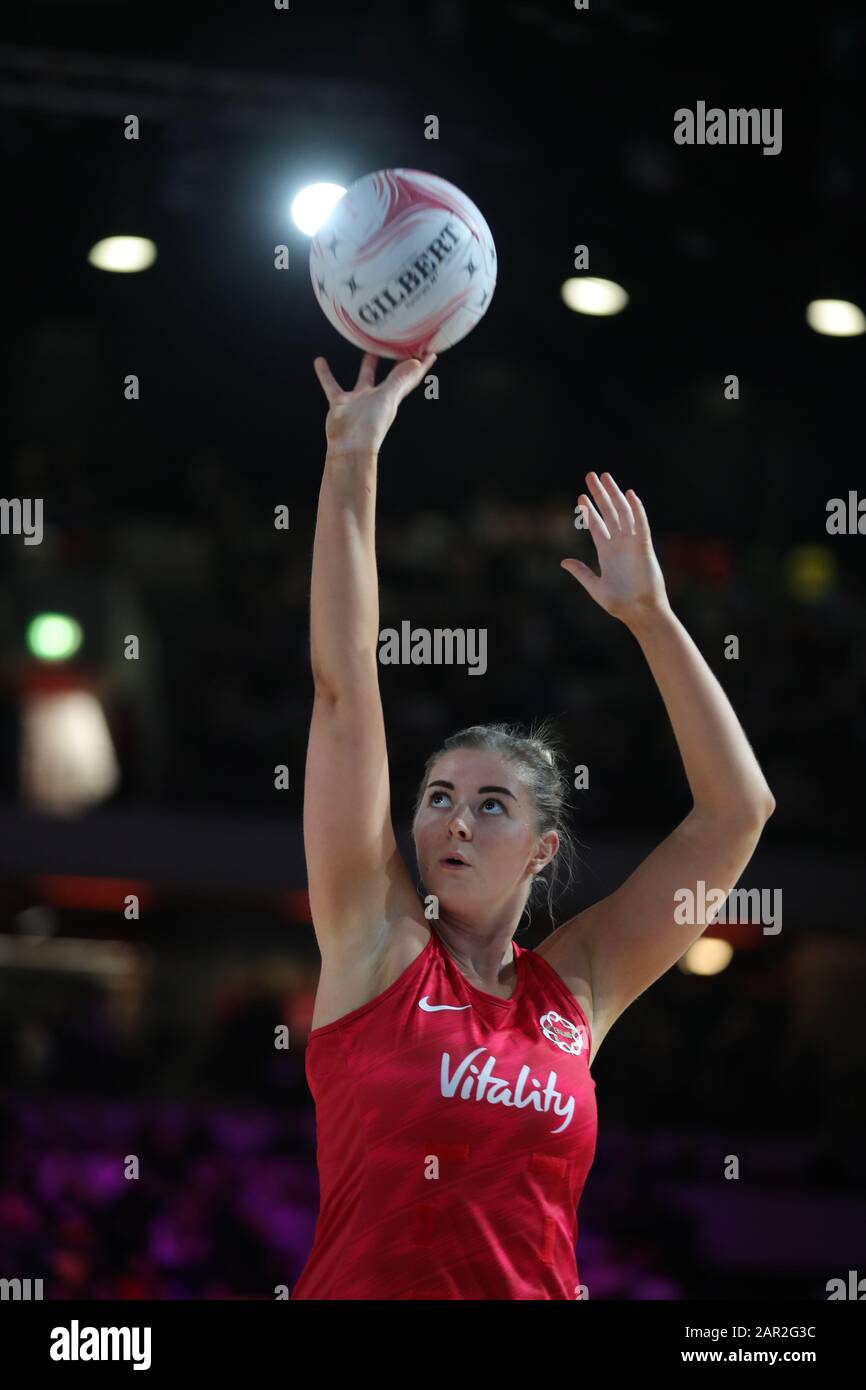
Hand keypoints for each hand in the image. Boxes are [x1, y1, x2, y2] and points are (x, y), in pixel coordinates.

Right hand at [314, 350, 436, 456]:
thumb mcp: (387, 398)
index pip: (410, 378)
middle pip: (391, 376)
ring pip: (365, 377)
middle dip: (396, 362)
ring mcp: (359, 400)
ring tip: (368, 346)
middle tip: (401, 345)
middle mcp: (378, 397)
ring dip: (367, 364)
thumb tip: (417, 362)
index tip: (430, 352)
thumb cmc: (370, 426)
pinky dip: (325, 373)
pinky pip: (332, 384)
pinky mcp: (341, 403)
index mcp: (392, 396)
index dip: (420, 367)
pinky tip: (319, 361)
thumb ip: (399, 380)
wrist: (349, 446)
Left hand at [561, 471, 669, 625]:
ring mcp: (632, 543)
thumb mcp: (595, 587)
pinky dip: (636, 509)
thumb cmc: (619, 603)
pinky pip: (640, 524)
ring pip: (623, 512)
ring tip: (606, 477)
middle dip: (600, 494)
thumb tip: (563, 561)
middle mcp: (619, 544)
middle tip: (592, 475)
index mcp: (606, 553)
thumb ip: (581, 572)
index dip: (589, 511)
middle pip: (609, 512)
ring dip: (615, 495)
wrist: (640, 611)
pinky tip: (630, 495)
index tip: (580, 497)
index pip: (596, 526)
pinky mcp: (644, 547)